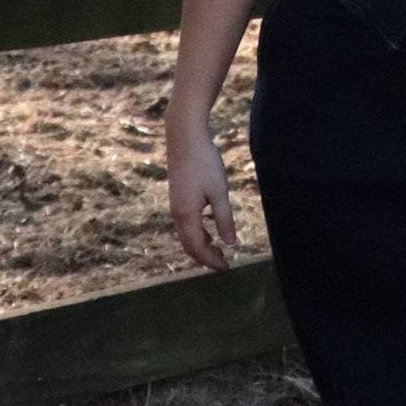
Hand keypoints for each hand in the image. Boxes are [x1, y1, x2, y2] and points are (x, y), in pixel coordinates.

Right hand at [168, 121, 238, 270]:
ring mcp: (175, 205)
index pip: (198, 248)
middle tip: (224, 264)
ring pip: (185, 236)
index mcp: (187, 215)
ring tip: (218, 251)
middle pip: (189, 246)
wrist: (185, 138)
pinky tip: (209, 232)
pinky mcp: (177, 197)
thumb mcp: (219, 192)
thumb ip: (224, 219)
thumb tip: (230, 243)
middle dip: (205, 257)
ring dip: (201, 246)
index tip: (227, 267)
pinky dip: (197, 234)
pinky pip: (185, 225)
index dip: (211, 260)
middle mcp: (177, 214)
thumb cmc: (204, 163)